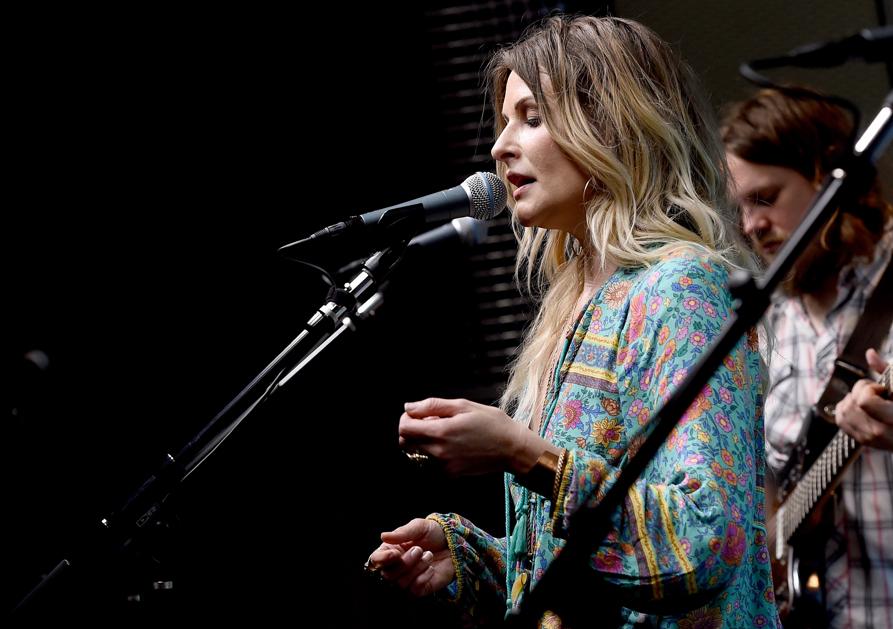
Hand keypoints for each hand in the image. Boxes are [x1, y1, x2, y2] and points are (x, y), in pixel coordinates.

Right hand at [366, 518, 454, 596]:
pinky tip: (431, 568)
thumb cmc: (433, 533)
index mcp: (390, 551)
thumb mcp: (419, 527)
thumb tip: (383, 536)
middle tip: (419, 549)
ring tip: (429, 555)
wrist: (455, 544)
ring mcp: (407, 580)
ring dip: (417, 568)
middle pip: (388, 575)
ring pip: (401, 584)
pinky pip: (414, 591)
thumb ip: (402, 533)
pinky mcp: (420, 589)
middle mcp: (395, 567)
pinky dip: (423, 578)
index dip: (382, 559)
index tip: (395, 553)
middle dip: (405, 563)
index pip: (375, 561)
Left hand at [399, 398, 544, 475]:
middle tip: (428, 421)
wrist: (512, 449)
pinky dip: (434, 453)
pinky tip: (452, 444)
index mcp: (441, 432)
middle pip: (406, 443)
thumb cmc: (491, 423)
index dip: (406, 418)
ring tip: (443, 432)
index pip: (404, 429)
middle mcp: (439, 452)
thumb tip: (408, 408)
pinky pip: (432, 463)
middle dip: (411, 430)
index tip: (416, 414)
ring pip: (417, 454)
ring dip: (422, 442)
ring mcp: (444, 466)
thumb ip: (432, 406)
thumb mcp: (463, 406)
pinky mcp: (451, 474)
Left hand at [834, 349, 892, 450]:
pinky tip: (861, 407)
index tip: (881, 389)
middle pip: (850, 404)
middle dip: (860, 391)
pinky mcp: (864, 441)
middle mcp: (881, 432)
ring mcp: (871, 439)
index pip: (863, 401)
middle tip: (877, 393)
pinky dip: (846, 409)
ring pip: (842, 412)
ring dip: (852, 399)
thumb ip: (886, 370)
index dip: (867, 389)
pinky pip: (841, 421)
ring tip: (871, 400)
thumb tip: (870, 353)